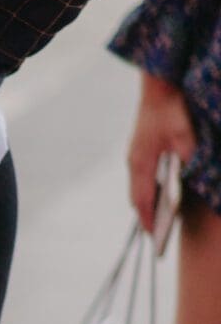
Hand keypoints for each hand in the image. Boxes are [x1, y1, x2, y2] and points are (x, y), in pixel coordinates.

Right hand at [129, 75, 192, 243]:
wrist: (158, 87)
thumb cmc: (171, 110)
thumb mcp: (185, 135)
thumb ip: (186, 159)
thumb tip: (188, 179)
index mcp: (141, 163)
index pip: (142, 199)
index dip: (148, 219)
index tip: (153, 236)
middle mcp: (134, 162)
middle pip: (137, 196)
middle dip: (145, 214)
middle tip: (156, 232)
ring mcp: (134, 155)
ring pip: (139, 186)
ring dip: (146, 201)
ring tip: (158, 216)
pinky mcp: (139, 149)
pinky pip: (142, 175)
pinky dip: (149, 188)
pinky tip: (160, 191)